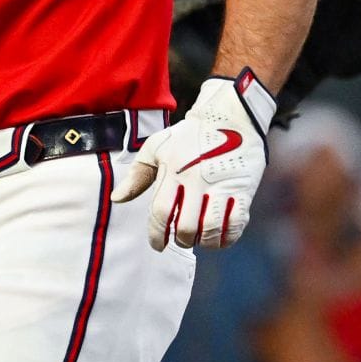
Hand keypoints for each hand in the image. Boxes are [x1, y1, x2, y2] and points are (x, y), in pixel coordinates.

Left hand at [113, 69, 275, 249]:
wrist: (229, 116)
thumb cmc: (188, 135)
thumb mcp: (156, 148)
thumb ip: (137, 175)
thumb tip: (117, 199)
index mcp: (173, 172)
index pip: (160, 213)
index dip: (157, 234)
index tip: (157, 245)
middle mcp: (196, 181)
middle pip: (186, 226)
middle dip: (182, 240)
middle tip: (181, 239)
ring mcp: (221, 186)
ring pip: (212, 229)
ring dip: (204, 242)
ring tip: (200, 239)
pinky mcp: (243, 189)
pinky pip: (237, 223)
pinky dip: (228, 237)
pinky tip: (221, 237)